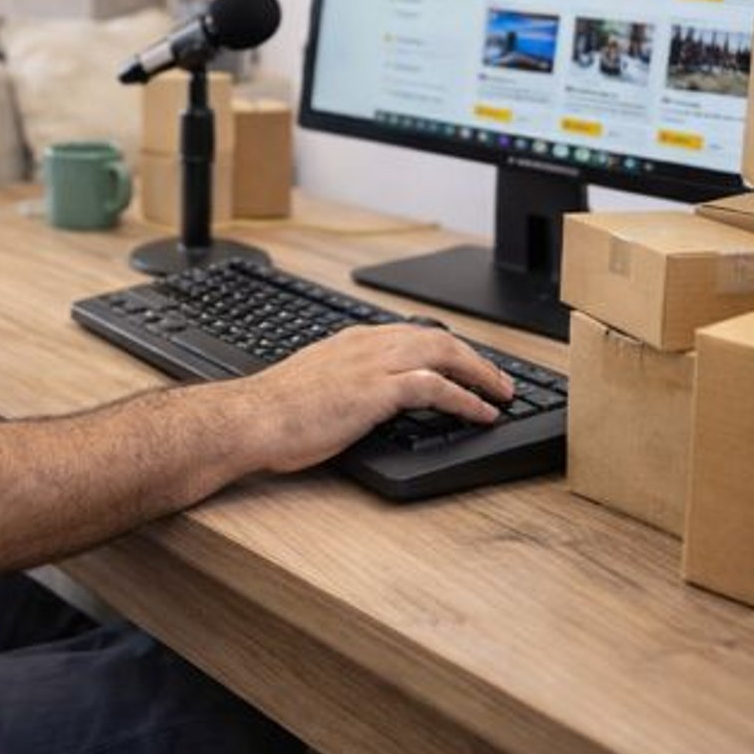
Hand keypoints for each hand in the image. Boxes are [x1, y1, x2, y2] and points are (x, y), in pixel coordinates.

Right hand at [238, 324, 513, 474]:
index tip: (468, 366)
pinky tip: (481, 412)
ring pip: (444, 354)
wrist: (252, 419)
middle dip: (475, 358)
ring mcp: (373, 365)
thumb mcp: (315, 384)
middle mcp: (367, 344)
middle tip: (499, 382)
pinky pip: (435, 387)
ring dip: (480, 374)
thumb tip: (362, 398)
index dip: (449, 350)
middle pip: (438, 338)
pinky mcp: (376, 390)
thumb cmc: (274, 412)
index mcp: (352, 341)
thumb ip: (344, 381)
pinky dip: (466, 399)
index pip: (414, 334)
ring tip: (501, 395)